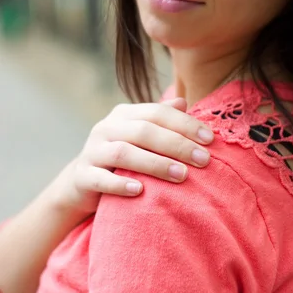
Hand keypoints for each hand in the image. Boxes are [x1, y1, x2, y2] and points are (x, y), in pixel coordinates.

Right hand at [50, 98, 213, 216]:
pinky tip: (140, 191)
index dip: (184, 124)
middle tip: (204, 160)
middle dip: (177, 144)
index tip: (210, 139)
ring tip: (182, 176)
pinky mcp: (82, 176)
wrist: (82, 183)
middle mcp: (106, 128)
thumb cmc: (122, 159)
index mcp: (124, 114)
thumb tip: (183, 101)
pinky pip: (101, 179)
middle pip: (144, 131)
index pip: (157, 113)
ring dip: (155, 164)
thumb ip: (161, 120)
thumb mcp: (140, 136)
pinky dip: (120, 185)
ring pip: (124, 153)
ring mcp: (92, 151)